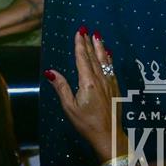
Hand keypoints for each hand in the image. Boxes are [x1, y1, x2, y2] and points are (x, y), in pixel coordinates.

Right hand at [45, 28, 126, 163]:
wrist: (109, 135)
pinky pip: (111, 68)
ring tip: (97, 36)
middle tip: (85, 30)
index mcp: (88, 82)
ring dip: (99, 47)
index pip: (82, 59)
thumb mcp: (70, 107)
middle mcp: (100, 79)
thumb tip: (50, 72)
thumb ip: (62, 87)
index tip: (78, 33)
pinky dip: (108, 58)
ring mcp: (109, 83)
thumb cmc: (86, 124)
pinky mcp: (115, 88)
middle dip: (88, 42)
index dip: (79, 45)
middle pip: (93, 56)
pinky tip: (108, 54)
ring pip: (104, 60)